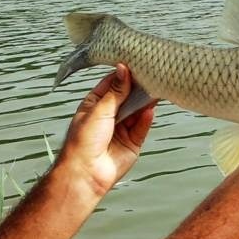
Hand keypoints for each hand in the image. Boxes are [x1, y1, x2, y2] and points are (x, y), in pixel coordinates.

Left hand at [59, 65, 155, 196]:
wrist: (86, 173)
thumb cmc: (83, 142)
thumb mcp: (99, 110)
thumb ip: (115, 91)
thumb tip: (123, 70)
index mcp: (94, 106)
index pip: (111, 85)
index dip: (122, 76)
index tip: (136, 64)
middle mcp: (108, 117)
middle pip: (127, 98)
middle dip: (137, 89)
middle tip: (150, 76)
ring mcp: (120, 130)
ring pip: (136, 112)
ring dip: (144, 103)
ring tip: (155, 91)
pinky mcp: (131, 143)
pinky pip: (141, 128)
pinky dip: (146, 119)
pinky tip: (150, 110)